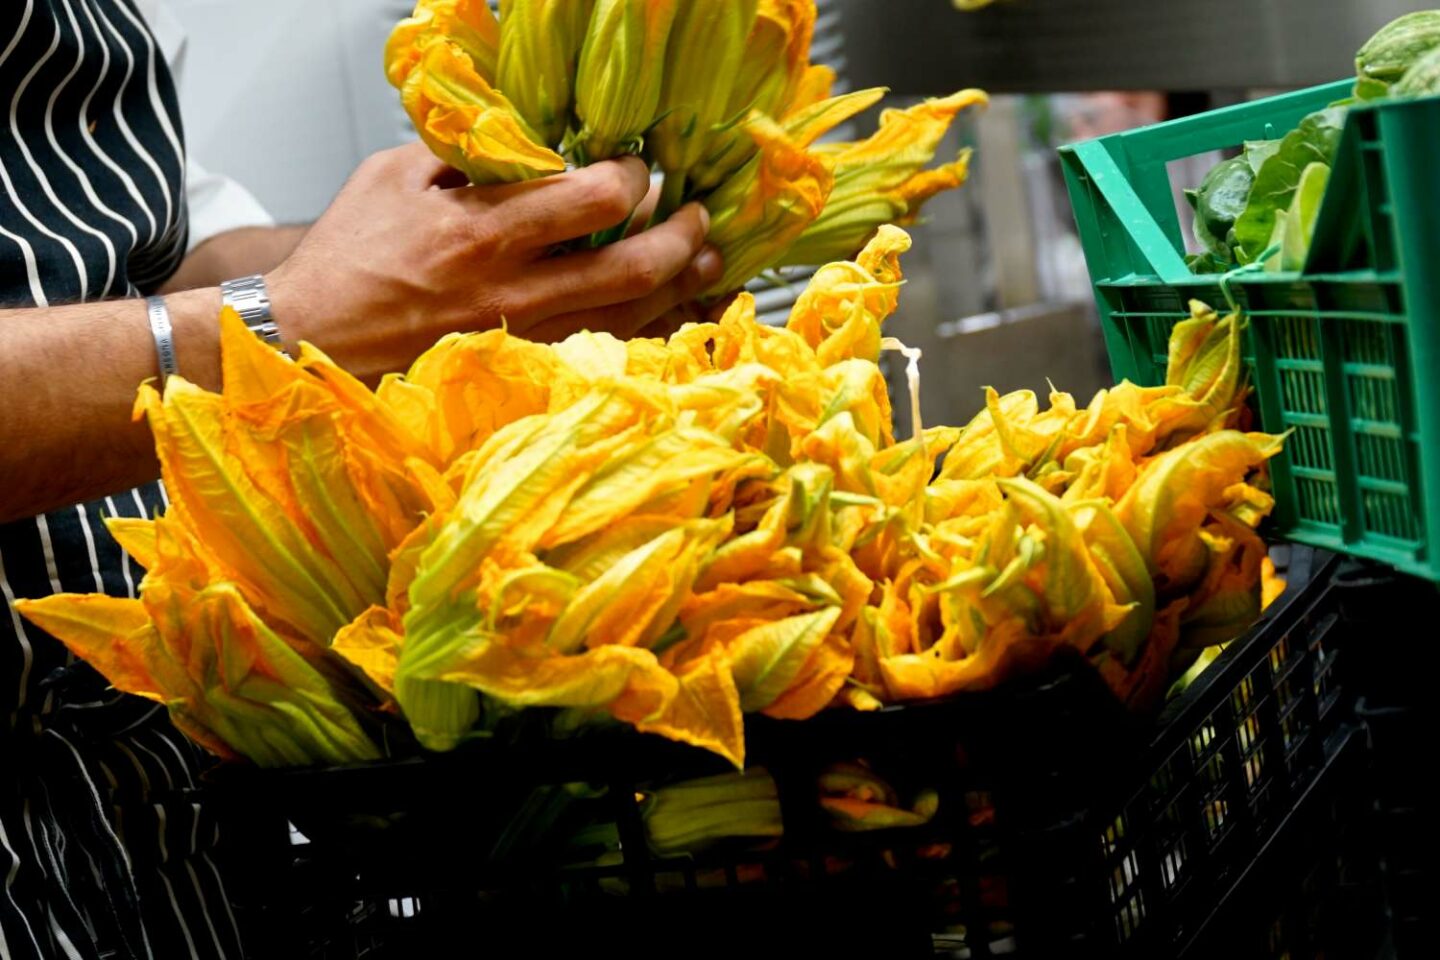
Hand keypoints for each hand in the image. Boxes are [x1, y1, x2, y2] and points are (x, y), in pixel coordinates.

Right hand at [267, 143, 722, 381]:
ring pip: (629, 317)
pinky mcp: (522, 370)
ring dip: (681, 287)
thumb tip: (529, 143)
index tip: (640, 167)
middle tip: (698, 215)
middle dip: (683, 237)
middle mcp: (513, 289)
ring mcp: (523, 337)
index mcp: (483, 230)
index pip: (594, 199)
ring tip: (708, 263)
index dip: (635, 177)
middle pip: (633, 267)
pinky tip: (669, 313)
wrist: (313, 338)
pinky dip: (646, 332)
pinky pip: (604, 352)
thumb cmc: (348, 258)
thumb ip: (468, 156)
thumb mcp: (395, 177)